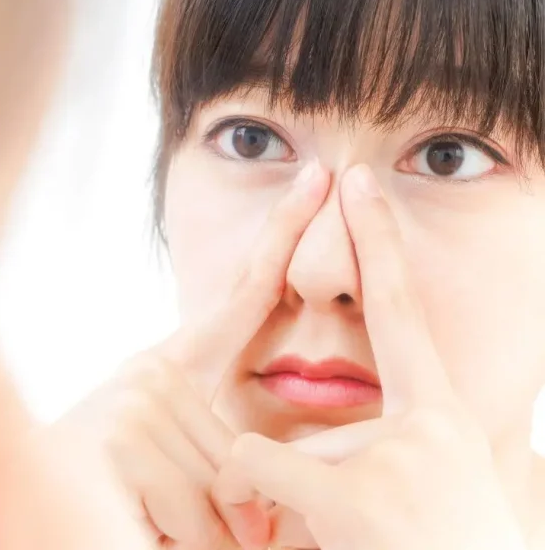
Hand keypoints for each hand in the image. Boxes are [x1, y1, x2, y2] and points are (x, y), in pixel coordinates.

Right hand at [51, 161, 329, 548]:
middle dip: (229, 507)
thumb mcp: (179, 472)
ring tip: (150, 526)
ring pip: (225, 485)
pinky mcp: (120, 435)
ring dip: (203, 532)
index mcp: (166, 370)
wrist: (32, 528)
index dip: (282, 236)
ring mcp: (131, 398)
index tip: (320, 178)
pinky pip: (196, 509)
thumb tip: (261, 510)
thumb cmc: (116, 504)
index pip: (242, 297)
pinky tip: (136, 526)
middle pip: (245, 446)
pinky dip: (180, 540)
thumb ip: (225, 458)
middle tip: (177, 521)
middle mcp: (146, 373)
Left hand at [214, 165, 527, 549]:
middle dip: (307, 487)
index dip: (380, 242)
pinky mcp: (359, 497)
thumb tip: (379, 424)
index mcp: (446, 420)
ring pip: (283, 453)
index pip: (402, 311)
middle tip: (367, 543)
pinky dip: (249, 493)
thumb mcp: (436, 490)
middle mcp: (430, 429)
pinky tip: (285, 535)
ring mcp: (398, 461)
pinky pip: (258, 463)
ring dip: (293, 513)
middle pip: (321, 421)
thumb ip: (394, 446)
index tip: (358, 181)